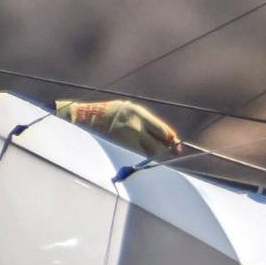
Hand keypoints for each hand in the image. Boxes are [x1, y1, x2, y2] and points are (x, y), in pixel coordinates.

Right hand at [60, 97, 182, 156]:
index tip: (176, 142)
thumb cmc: (112, 111)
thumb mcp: (130, 108)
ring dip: (157, 153)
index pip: (163, 130)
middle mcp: (136, 127)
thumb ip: (146, 121)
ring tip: (160, 152)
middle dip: (168, 149)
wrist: (89, 116)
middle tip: (175, 151)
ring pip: (150, 152)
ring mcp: (129, 138)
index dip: (171, 138)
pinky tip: (146, 154)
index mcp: (140, 114)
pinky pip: (139, 154)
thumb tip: (164, 135)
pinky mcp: (122, 146)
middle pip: (159, 143)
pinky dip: (145, 155)